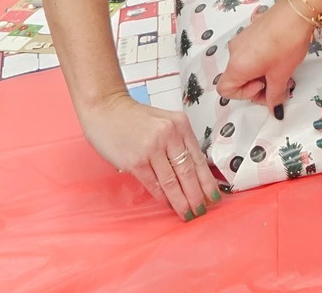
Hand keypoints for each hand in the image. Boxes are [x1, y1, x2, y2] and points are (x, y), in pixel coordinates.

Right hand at [81, 91, 217, 220]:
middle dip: (197, 194)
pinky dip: (162, 196)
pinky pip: (153, 183)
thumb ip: (177, 141)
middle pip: (188, 171)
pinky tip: (168, 204)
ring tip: (188, 213)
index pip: (198, 157)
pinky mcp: (135, 160)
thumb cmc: (134, 117)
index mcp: (180, 124)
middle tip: (202, 210)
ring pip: (172, 180)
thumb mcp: (164, 122)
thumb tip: (190, 170)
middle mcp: (169, 134)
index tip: (214, 195)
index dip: (207, 180)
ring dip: (181, 200)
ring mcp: (152, 148)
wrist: (107, 109)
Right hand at [217, 0, 310, 113]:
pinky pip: (252, 52)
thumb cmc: (287, 42)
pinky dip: (264, 61)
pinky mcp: (252, 31)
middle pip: (238, 78)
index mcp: (236, 65)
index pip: (225, 90)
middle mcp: (235, 52)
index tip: (264, 87)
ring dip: (264, 74)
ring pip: (247, 65)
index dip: (245, 95)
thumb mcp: (281, 74)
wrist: (298, 11)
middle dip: (259, 86)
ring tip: (285, 72)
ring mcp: (242, 39)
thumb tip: (275, 110)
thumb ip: (275, 96)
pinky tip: (283, 58)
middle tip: (281, 85)